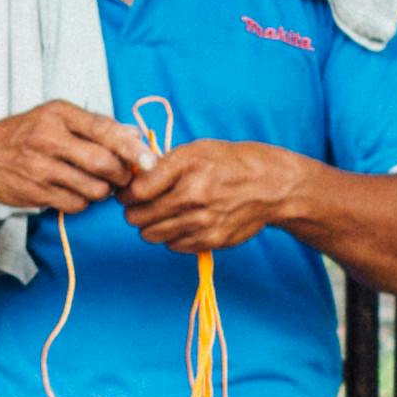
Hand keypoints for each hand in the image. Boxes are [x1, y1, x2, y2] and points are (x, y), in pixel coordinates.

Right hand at [0, 101, 149, 219]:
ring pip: (94, 188)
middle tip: (122, 178)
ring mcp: (40, 166)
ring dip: (103, 191)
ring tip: (96, 185)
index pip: (106, 130)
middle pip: (104, 163)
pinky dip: (83, 202)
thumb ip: (95, 126)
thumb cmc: (24, 136)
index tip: (150, 162)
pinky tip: (74, 192)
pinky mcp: (36, 191)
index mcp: (58, 113)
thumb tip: (136, 135)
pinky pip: (76, 204)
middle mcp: (48, 138)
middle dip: (122, 175)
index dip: (133, 149)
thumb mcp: (54, 119)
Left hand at [122, 137, 323, 254]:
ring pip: (151, 235)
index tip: (129, 192)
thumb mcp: (194, 150)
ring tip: (163, 214)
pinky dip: (172, 237)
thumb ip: (160, 165)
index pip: (134, 193)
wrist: (271, 185)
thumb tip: (129, 180)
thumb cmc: (228, 163)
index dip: (125, 193)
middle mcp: (193, 198)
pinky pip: (173, 246)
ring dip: (151, 226)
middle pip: (137, 218)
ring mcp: (203, 222)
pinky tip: (182, 223)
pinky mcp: (212, 240)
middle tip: (143, 204)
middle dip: (134, 211)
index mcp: (185, 170)